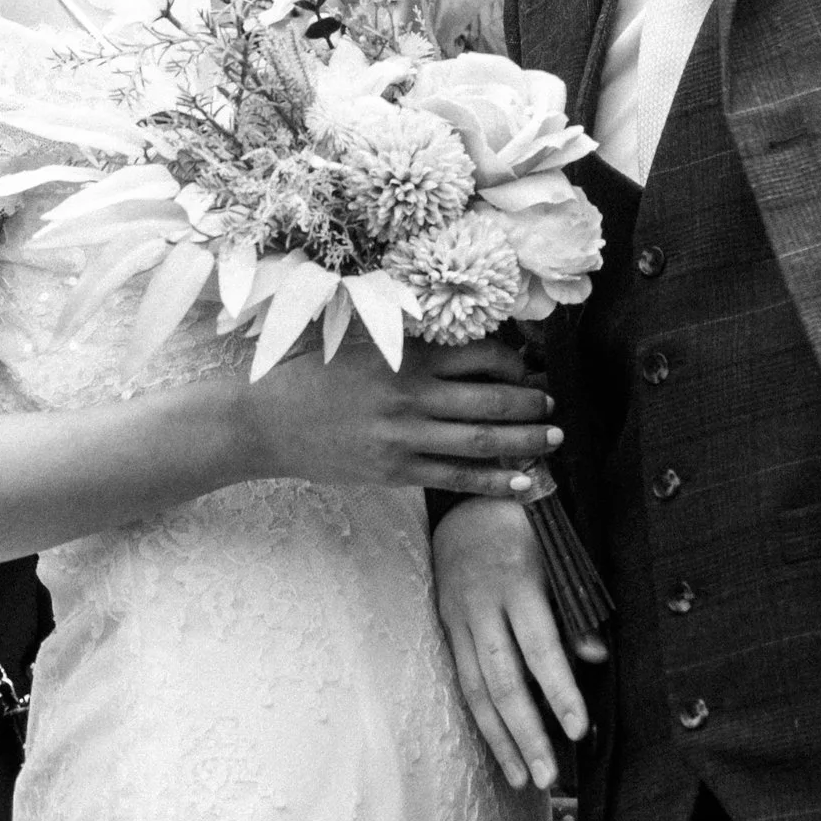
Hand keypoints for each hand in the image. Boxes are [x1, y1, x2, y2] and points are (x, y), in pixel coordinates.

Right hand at [233, 338, 560, 503]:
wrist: (265, 423)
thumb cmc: (312, 374)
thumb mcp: (360, 340)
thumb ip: (408, 337)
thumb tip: (461, 336)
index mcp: (405, 357)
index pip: (479, 356)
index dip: (514, 362)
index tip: (529, 368)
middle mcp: (411, 396)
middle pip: (490, 399)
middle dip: (531, 403)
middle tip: (555, 405)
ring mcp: (404, 438)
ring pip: (481, 441)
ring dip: (525, 441)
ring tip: (554, 439)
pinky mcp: (395, 472)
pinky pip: (455, 478)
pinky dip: (494, 482)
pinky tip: (523, 483)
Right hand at [433, 499, 603, 792]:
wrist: (465, 502)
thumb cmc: (527, 528)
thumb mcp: (559, 553)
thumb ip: (575, 607)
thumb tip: (596, 658)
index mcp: (517, 579)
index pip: (540, 644)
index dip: (559, 688)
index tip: (579, 729)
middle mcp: (482, 603)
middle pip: (504, 678)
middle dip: (527, 732)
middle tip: (549, 776)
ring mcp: (458, 618)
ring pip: (477, 689)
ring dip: (501, 739)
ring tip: (524, 780)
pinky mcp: (446, 628)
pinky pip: (462, 682)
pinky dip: (481, 720)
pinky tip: (499, 751)